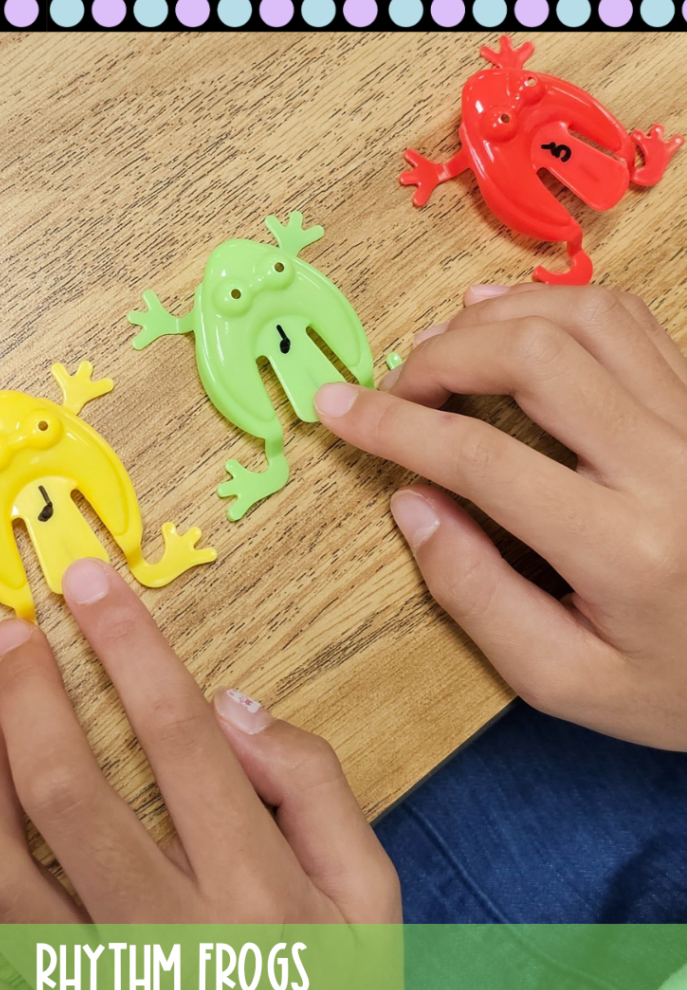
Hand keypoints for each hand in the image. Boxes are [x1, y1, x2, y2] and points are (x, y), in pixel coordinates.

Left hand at [0, 558, 399, 925]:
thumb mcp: (369, 900)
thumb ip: (316, 788)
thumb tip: (232, 707)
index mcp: (259, 895)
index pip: (178, 731)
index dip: (128, 642)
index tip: (88, 583)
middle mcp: (171, 945)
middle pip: (70, 794)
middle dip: (31, 696)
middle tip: (15, 642)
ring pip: (0, 881)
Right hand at [316, 284, 686, 749]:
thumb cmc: (678, 684)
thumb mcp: (565, 679)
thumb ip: (476, 595)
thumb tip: (412, 504)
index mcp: (622, 547)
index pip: (479, 456)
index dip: (393, 425)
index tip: (337, 407)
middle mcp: (666, 465)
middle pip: (533, 356)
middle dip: (441, 358)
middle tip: (398, 389)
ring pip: (584, 317)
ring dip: (496, 319)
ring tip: (443, 347)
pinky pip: (628, 321)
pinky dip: (554, 305)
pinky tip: (508, 319)